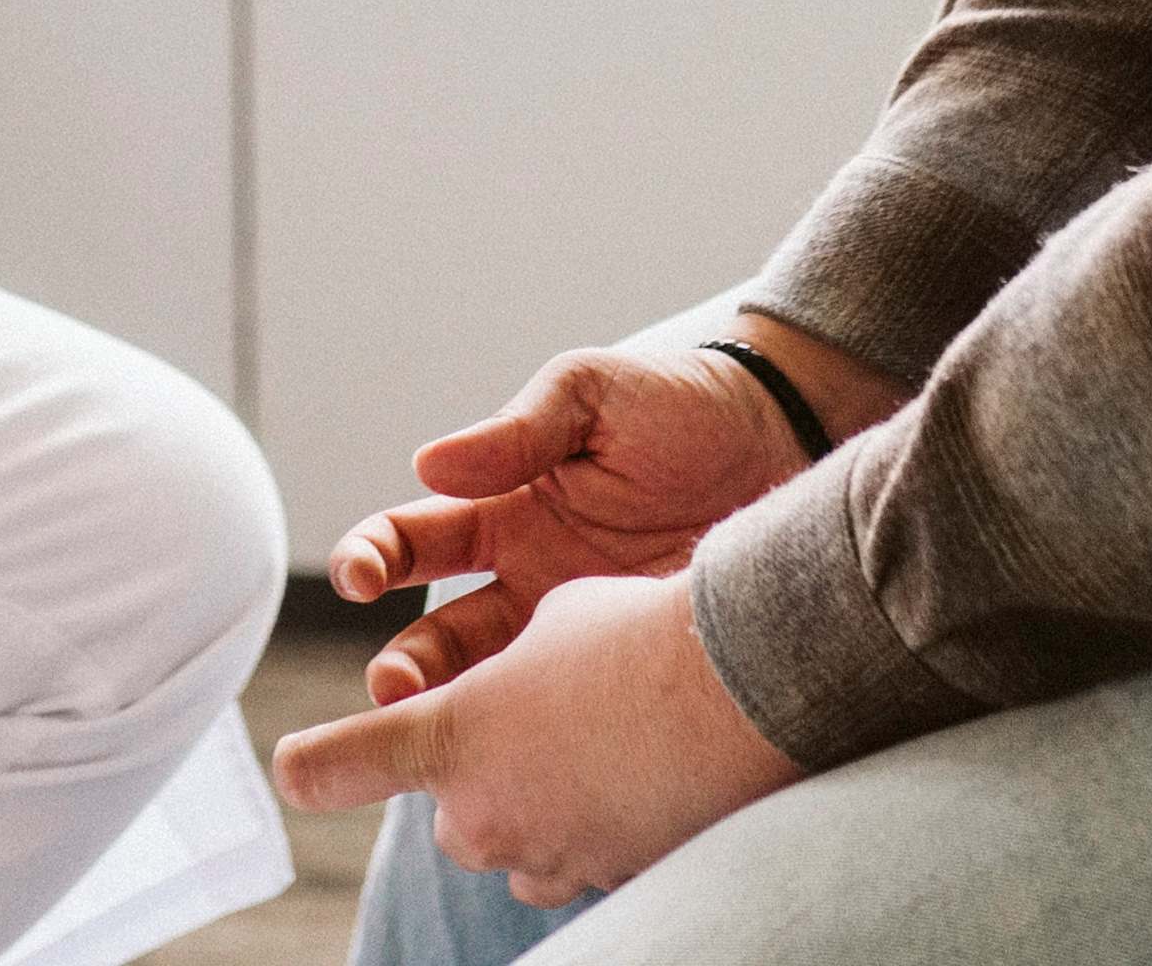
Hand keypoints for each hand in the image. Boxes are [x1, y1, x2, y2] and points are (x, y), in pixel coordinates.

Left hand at [273, 571, 798, 907]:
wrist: (745, 690)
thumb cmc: (638, 630)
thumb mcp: (556, 614)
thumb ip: (508, 653)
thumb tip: (516, 679)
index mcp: (448, 732)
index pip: (341, 765)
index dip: (314, 768)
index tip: (294, 770)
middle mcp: (482, 811)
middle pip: (450, 816)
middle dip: (478, 781)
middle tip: (528, 729)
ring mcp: (544, 857)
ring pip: (513, 845)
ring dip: (537, 808)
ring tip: (597, 750)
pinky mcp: (604, 881)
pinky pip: (578, 861)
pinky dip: (595, 826)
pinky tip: (643, 780)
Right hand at [328, 336, 823, 701]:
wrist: (791, 442)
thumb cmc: (682, 405)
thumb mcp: (592, 395)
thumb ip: (516, 430)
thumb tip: (427, 461)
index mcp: (503, 510)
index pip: (411, 541)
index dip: (372, 558)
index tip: (361, 579)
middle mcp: (528, 582)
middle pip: (437, 643)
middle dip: (402, 670)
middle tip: (395, 688)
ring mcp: (578, 636)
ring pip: (497, 696)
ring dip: (461, 719)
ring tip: (449, 733)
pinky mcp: (634, 671)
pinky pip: (579, 718)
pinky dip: (549, 741)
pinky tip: (540, 756)